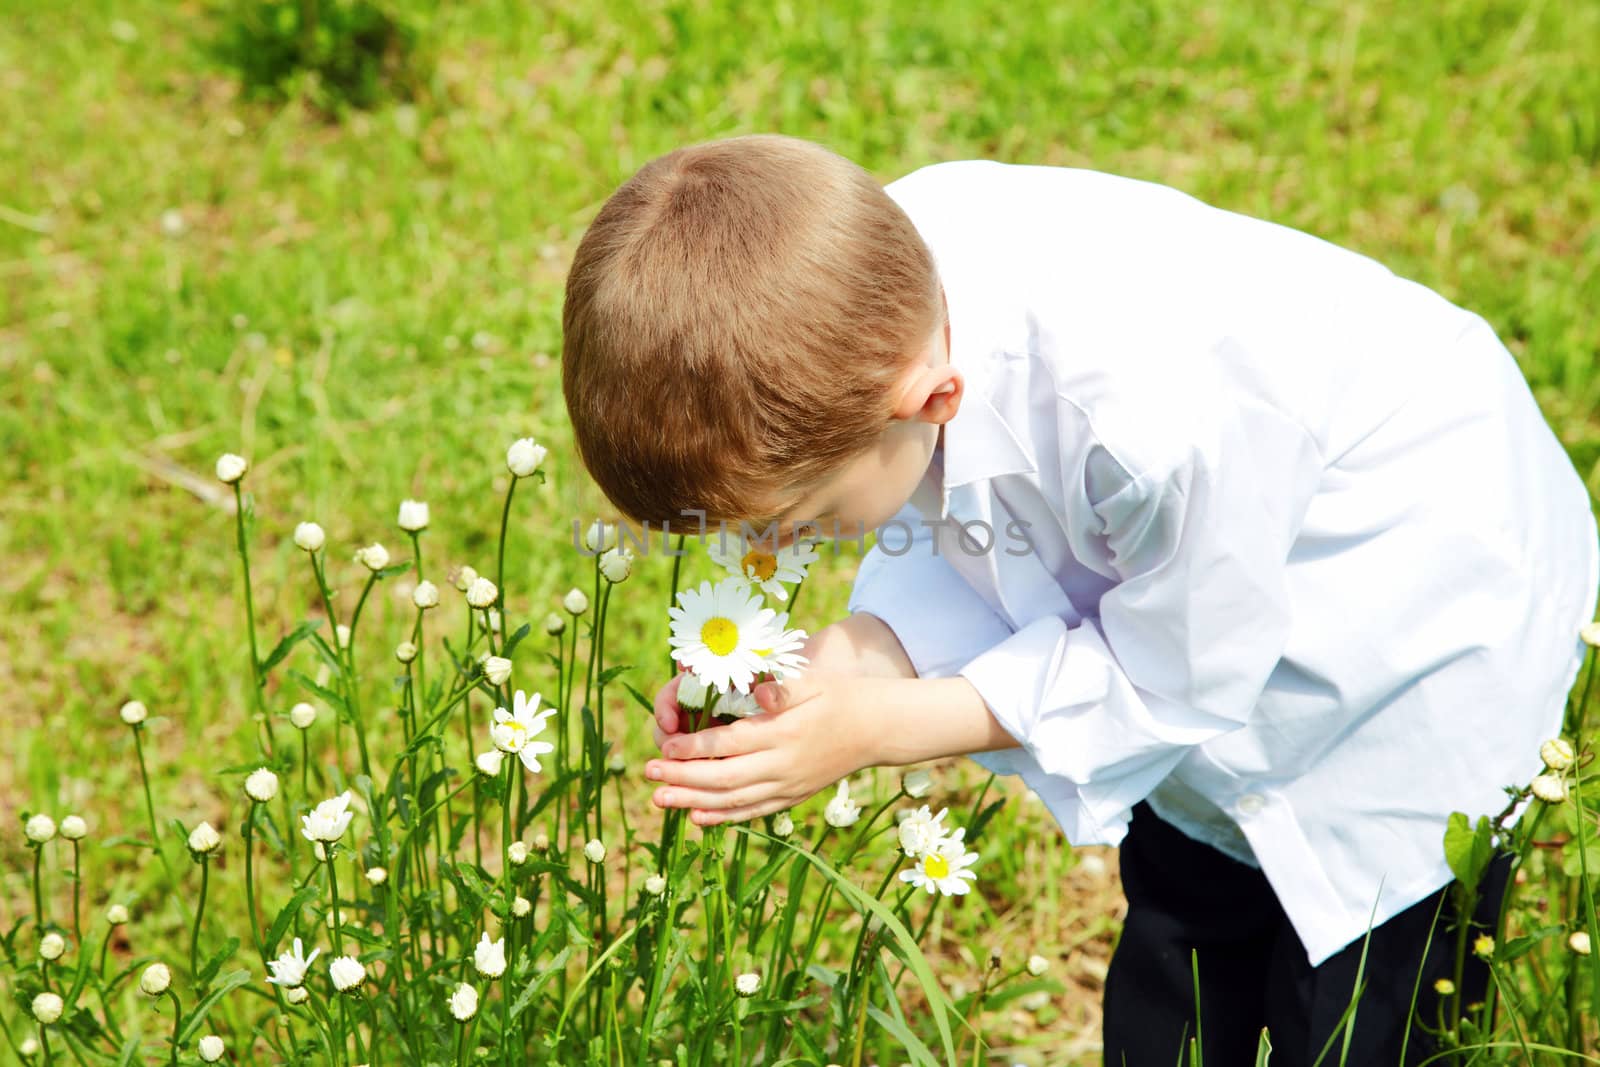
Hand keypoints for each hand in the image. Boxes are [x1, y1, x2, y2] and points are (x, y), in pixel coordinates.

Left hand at [645, 672, 876, 826]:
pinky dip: (723, 817)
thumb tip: (760, 693)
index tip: (665, 746)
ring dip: (693, 801)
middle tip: (648, 775)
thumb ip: (782, 689)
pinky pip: (753, 812)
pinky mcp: (792, 797)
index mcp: (784, 734)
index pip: (730, 744)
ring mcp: (788, 786)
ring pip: (734, 801)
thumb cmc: (839, 696)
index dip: (694, 748)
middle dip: (682, 779)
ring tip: (660, 799)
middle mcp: (784, 766)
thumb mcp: (813, 682)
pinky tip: (697, 817)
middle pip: (724, 779)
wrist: (877, 729)